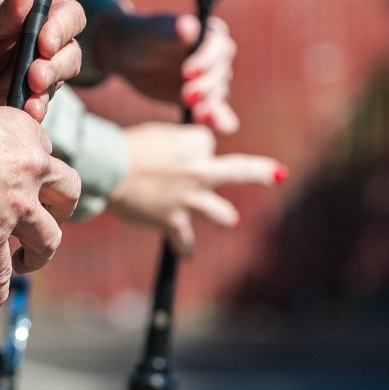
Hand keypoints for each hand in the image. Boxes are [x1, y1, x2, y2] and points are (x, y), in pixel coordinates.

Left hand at [0, 0, 84, 122]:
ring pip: (50, 91)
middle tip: (35, 77)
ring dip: (38, 99)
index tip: (45, 41)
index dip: (63, 29)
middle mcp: (36, 47)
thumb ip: (2, 10)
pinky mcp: (11, 106)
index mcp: (31, 16)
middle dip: (56, 69)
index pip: (68, 16)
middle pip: (69, 57)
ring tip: (22, 105)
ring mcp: (26, 80)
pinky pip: (17, 116)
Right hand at [0, 107, 80, 309]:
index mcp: (23, 134)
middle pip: (68, 191)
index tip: (22, 175)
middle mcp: (29, 171)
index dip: (34, 165)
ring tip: (26, 262)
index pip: (44, 150)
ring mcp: (15, 209)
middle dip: (62, 206)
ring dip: (41, 254)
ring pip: (49, 238)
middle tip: (50, 214)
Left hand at [94, 7, 240, 133]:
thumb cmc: (144, 37)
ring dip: (209, 104)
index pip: (218, 48)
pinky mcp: (203, 99)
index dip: (205, 61)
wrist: (131, 56)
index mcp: (211, 34)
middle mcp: (216, 56)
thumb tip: (187, 26)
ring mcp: (210, 78)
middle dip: (205, 86)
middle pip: (220, 74)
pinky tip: (213, 126)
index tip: (186, 72)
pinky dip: (216, 120)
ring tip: (197, 114)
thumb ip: (174, 32)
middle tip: (186, 96)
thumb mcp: (157, 33)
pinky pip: (215, 111)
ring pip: (217, 93)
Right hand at [105, 122, 282, 254]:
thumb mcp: (158, 135)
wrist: (110, 169)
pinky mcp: (175, 221)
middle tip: (278, 175)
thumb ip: (177, 145)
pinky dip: (184, 248)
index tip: (176, 152)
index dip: (191, 149)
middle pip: (240, 170)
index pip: (207, 145)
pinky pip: (185, 242)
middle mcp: (201, 171)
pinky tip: (186, 253)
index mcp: (197, 144)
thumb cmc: (128, 148)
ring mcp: (191, 199)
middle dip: (262, 173)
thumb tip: (184, 155)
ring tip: (229, 219)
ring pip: (223, 215)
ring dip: (222, 216)